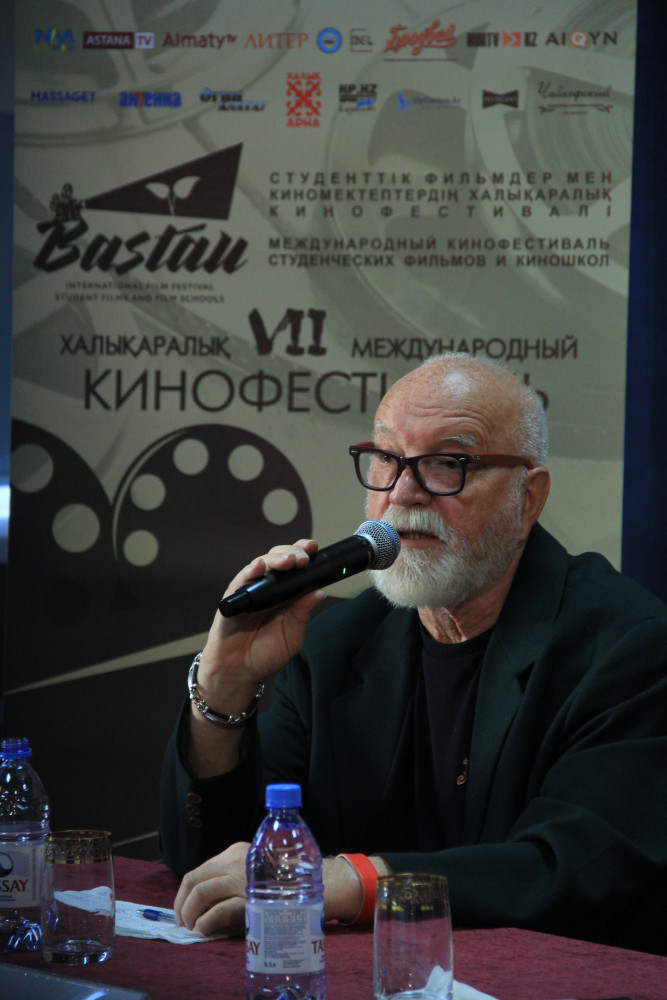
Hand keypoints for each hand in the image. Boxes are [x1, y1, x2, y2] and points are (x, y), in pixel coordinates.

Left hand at [174, 846, 389, 935]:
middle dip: (182, 903)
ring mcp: (242, 879)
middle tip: (183, 920)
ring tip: (191, 928)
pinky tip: (203, 931)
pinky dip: (204, 922)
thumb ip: (243, 872)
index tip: (186, 905)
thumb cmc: (296, 876)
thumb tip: (218, 895)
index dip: (187, 890)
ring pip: (201, 893)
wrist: (324, 882)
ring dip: (189, 914)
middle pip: (195, 879)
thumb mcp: (264, 865)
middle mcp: (237, 861)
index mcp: (239, 850)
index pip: (202, 868)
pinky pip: (217, 911)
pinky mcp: (249, 900)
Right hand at [211, 538, 326, 685]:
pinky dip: (251, 571)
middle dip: (293, 553)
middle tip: (304, 558)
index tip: (315, 548)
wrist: (238, 671)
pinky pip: (241, 580)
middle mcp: (269, 588)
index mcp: (286, 594)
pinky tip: (259, 567)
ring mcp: (251, 590)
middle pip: (280, 559)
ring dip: (276, 559)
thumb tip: (320, 592)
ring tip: (289, 560)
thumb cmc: (265, 654)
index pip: (297, 568)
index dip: (305, 554)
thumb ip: (303, 614)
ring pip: (263, 564)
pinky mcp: (234, 598)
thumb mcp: (292, 636)